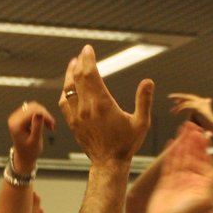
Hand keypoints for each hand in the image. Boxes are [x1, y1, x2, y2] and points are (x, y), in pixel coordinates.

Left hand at [7, 101, 55, 174]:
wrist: (24, 156)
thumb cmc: (30, 151)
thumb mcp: (35, 141)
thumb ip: (37, 127)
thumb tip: (40, 113)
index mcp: (16, 124)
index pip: (32, 111)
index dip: (45, 115)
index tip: (53, 123)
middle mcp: (14, 118)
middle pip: (33, 107)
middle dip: (45, 115)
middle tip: (52, 126)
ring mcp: (16, 116)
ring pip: (34, 107)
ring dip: (44, 115)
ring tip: (49, 126)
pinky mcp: (20, 116)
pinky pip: (32, 110)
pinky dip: (40, 116)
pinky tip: (44, 124)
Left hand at [59, 45, 153, 165]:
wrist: (109, 163)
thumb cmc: (126, 144)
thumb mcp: (141, 123)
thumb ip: (144, 101)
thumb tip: (148, 82)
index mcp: (102, 104)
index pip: (90, 74)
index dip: (87, 59)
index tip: (88, 49)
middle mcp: (86, 108)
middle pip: (78, 78)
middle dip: (79, 63)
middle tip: (82, 54)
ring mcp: (77, 116)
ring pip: (68, 89)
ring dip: (70, 75)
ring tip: (73, 65)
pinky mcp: (73, 124)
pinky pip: (64, 103)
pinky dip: (65, 92)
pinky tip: (68, 87)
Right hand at [145, 123, 212, 212]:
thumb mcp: (204, 199)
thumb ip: (212, 183)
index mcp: (201, 184)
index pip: (204, 161)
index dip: (204, 147)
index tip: (205, 133)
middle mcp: (190, 181)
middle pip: (193, 156)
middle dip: (194, 141)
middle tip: (194, 125)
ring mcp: (178, 181)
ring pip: (181, 158)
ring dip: (183, 143)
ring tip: (184, 128)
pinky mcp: (166, 183)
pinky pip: (169, 164)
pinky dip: (171, 153)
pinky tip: (172, 142)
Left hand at [168, 91, 212, 128]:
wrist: (212, 127)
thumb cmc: (205, 125)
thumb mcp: (197, 119)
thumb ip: (192, 115)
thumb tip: (186, 120)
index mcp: (202, 102)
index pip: (190, 97)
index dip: (182, 98)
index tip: (175, 101)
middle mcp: (201, 101)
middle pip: (187, 97)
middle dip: (178, 96)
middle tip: (169, 96)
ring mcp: (200, 103)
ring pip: (186, 103)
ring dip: (178, 107)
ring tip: (172, 112)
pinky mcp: (198, 108)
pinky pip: (186, 106)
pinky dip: (180, 109)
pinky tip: (176, 113)